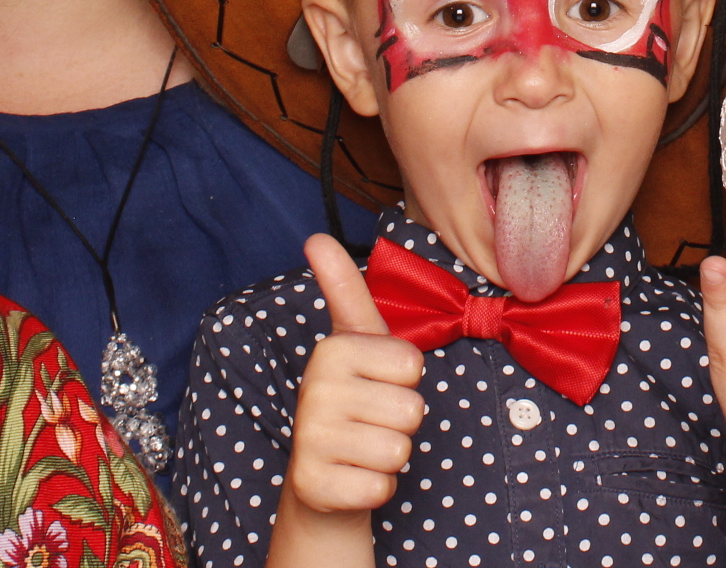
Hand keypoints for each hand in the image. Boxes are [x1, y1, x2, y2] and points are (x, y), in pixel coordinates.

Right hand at [285, 234, 426, 517]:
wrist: (320, 477)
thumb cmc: (352, 397)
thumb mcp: (356, 340)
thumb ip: (344, 287)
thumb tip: (316, 238)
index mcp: (332, 350)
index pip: (413, 365)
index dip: (405, 380)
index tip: (376, 383)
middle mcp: (316, 391)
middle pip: (412, 409)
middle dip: (401, 421)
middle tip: (370, 420)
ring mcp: (312, 441)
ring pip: (400, 449)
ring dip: (390, 455)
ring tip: (362, 447)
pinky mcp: (315, 487)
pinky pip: (382, 487)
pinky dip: (377, 487)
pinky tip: (353, 476)